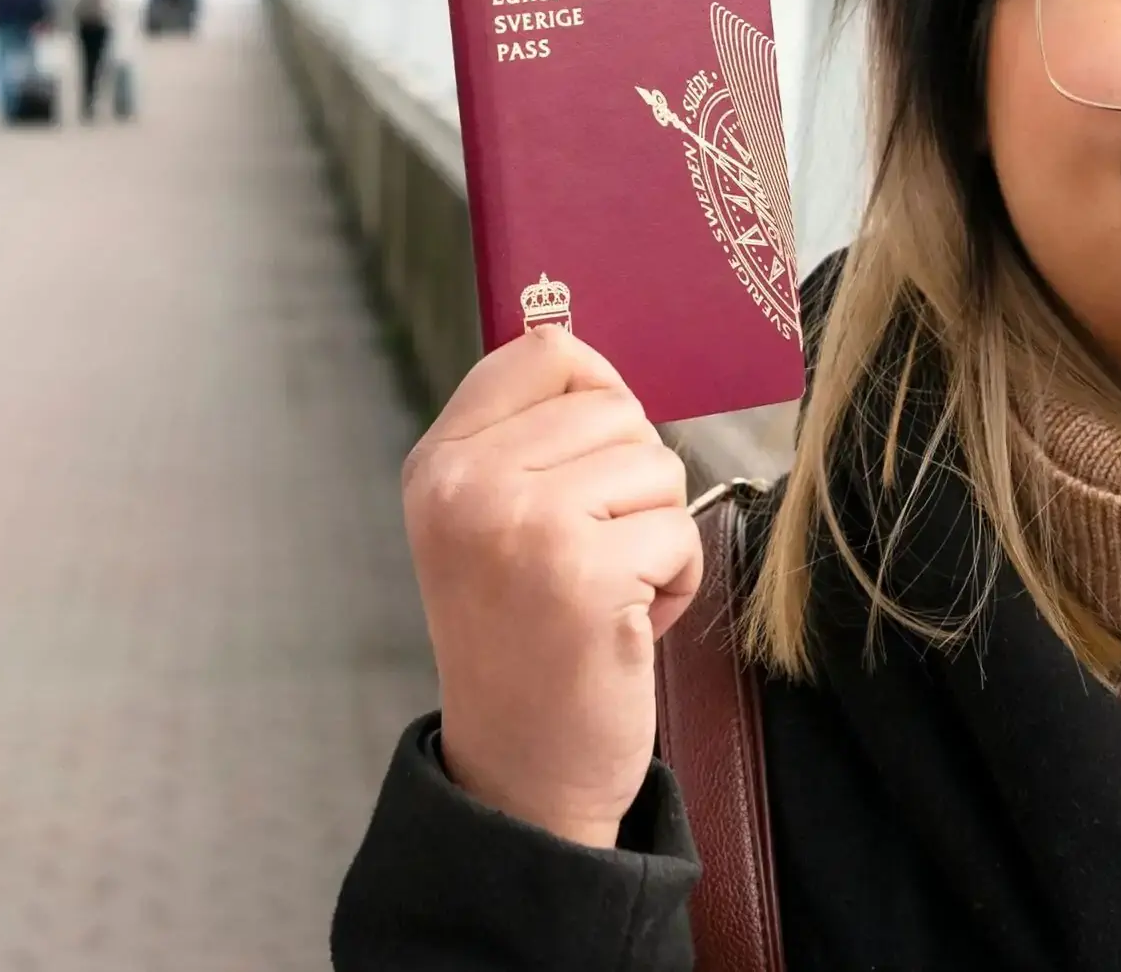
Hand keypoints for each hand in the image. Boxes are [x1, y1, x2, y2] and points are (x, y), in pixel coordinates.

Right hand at [401, 329, 700, 847]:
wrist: (521, 770)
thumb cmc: (523, 639)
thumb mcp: (485, 521)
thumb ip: (526, 440)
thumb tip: (603, 370)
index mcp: (439, 461)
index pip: (544, 349)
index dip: (598, 392)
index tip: (597, 457)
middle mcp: (467, 484)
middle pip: (615, 408)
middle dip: (633, 481)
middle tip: (594, 554)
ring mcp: (522, 525)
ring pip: (657, 467)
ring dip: (657, 533)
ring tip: (608, 590)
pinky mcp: (584, 574)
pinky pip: (681, 533)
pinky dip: (677, 583)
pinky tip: (628, 624)